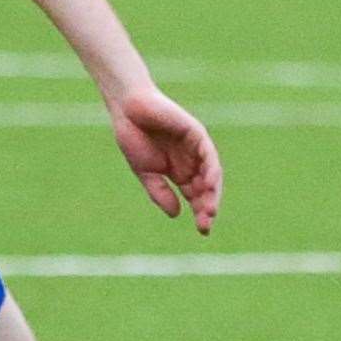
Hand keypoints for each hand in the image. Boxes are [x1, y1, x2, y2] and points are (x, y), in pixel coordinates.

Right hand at [108, 86, 221, 234]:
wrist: (128, 109)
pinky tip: (209, 184)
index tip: (202, 230)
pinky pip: (208, 154)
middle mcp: (192, 161)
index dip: (199, 212)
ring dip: (212, 192)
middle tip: (205, 224)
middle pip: (206, 188)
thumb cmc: (134, 137)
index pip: (196, 196)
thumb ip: (160, 192)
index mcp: (179, 172)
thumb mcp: (145, 172)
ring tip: (209, 210)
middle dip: (207, 206)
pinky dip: (210, 170)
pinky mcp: (197, 134)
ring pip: (211, 174)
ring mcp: (196, 148)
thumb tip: (176, 214)